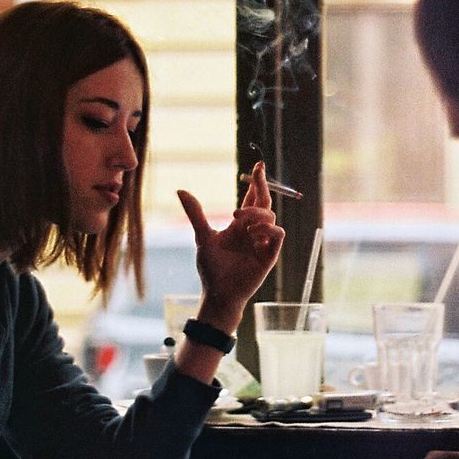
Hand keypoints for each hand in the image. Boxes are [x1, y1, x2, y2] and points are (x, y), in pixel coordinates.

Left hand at [177, 160, 284, 330]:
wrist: (218, 293)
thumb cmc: (211, 268)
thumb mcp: (203, 236)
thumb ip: (196, 213)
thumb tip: (180, 190)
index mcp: (241, 225)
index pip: (252, 198)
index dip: (257, 182)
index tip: (258, 165)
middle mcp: (254, 231)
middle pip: (265, 202)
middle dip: (263, 186)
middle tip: (257, 174)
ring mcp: (263, 242)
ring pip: (271, 216)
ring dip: (257, 213)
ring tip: (240, 220)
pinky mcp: (270, 255)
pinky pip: (278, 234)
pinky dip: (268, 229)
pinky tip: (253, 232)